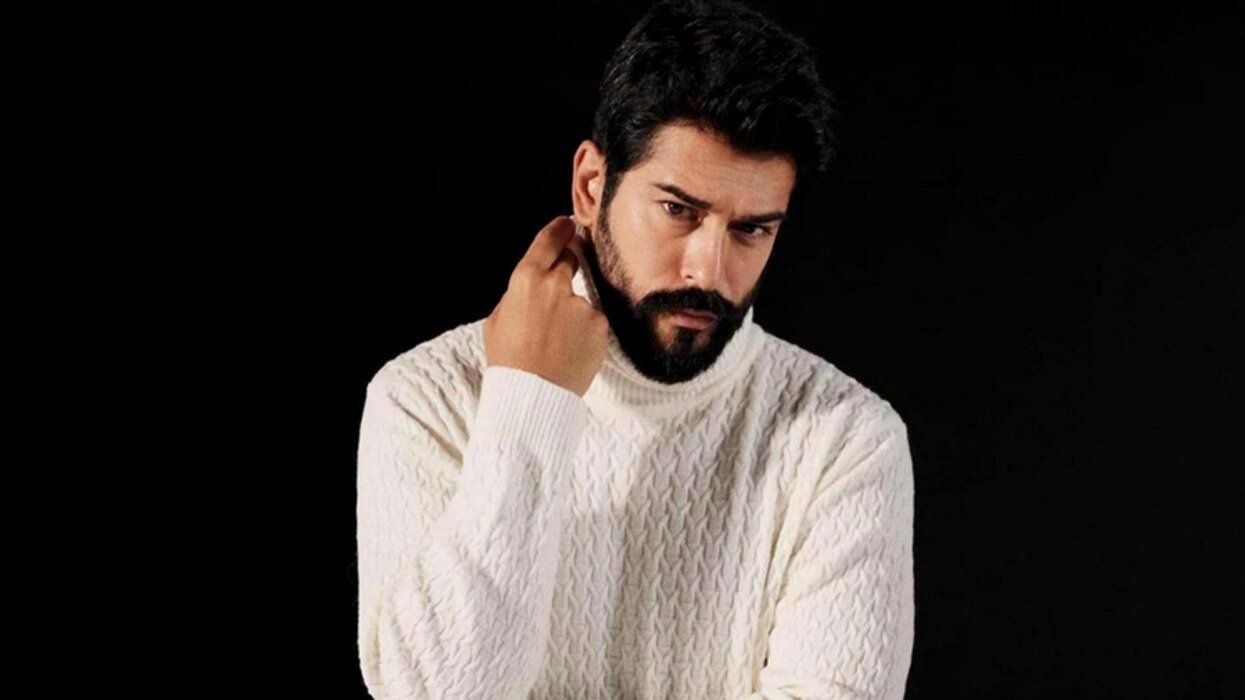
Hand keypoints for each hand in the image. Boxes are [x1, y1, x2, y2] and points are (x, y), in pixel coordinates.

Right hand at [483, 216, 608, 396]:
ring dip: (573, 313)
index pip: (548, 242)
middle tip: (559, 292)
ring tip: (558, 342)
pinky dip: (585, 333)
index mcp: (526, 281)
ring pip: (581, 299)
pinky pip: (593, 322)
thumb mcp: (497, 319)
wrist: (532, 395)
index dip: (559, 230)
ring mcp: (582, 305)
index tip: (567, 224)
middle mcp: (556, 286)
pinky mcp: (600, 324)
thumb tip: (533, 284)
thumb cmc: (509, 360)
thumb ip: (518, 294)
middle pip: (570, 261)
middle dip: (567, 268)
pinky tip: (571, 351)